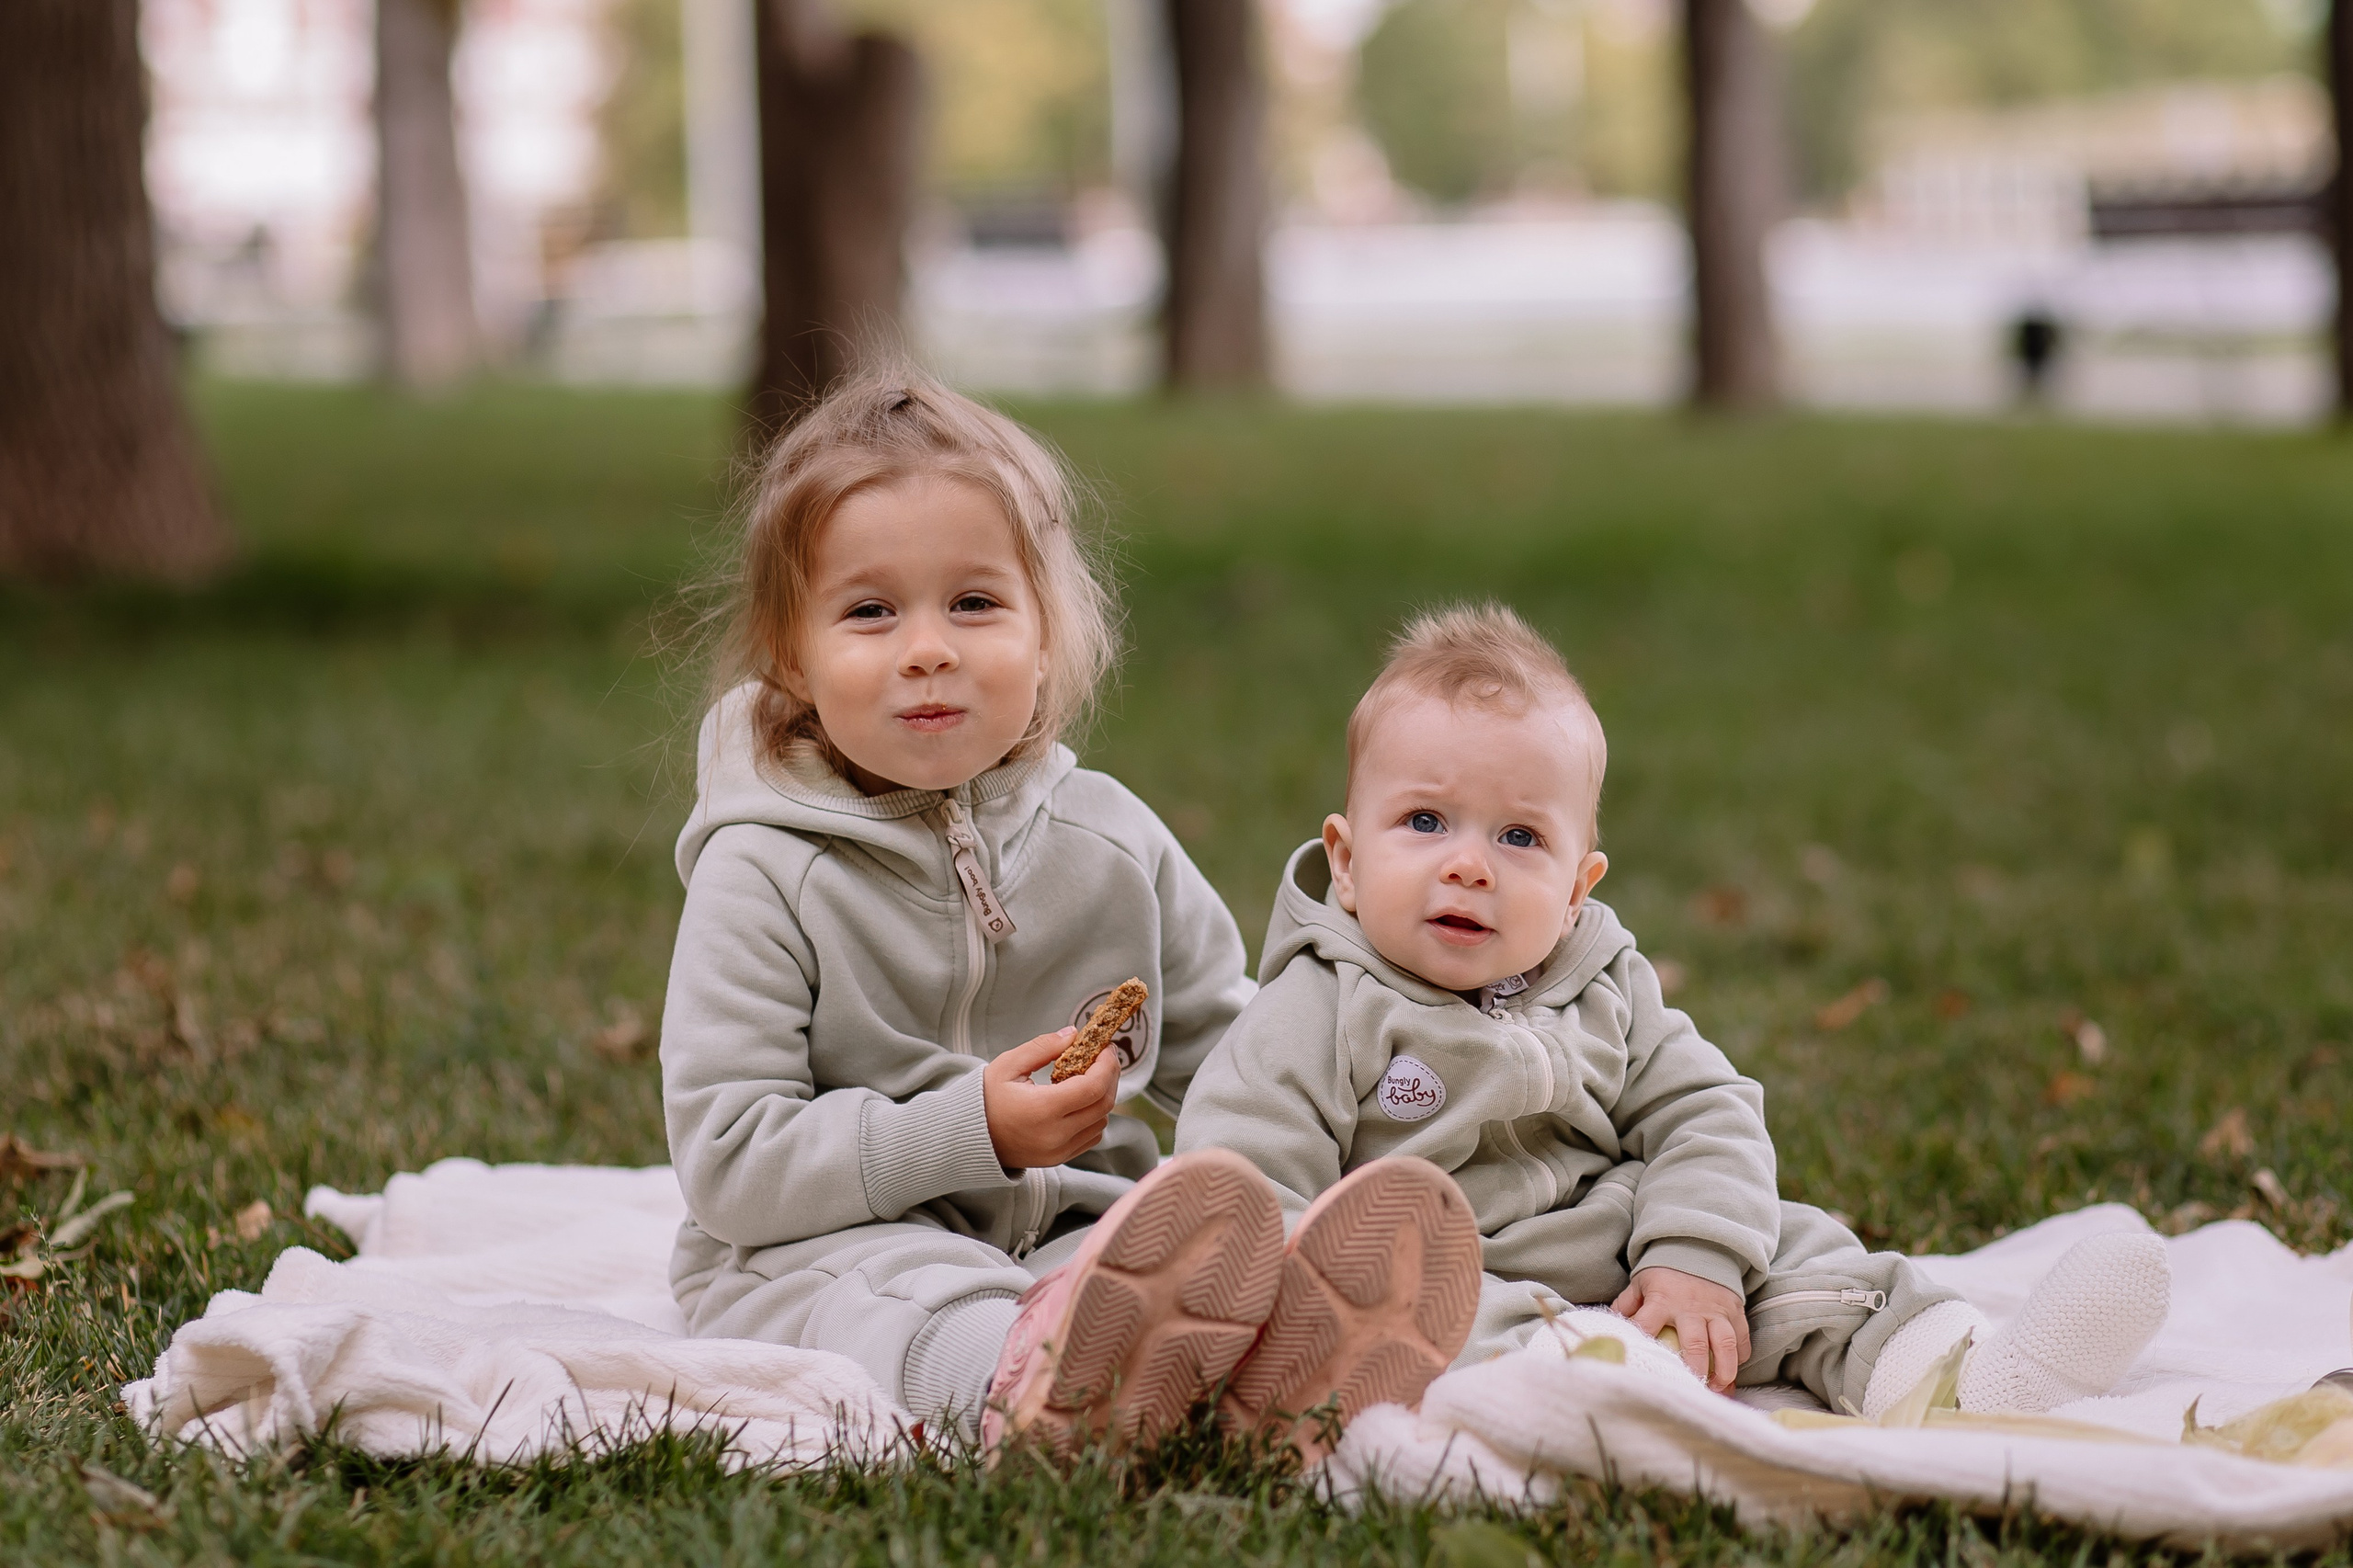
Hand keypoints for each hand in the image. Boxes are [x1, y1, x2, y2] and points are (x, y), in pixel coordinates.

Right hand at [982, 1027, 1118, 1169]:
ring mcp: (1059, 1151)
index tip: (1106, 1047)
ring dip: (1103, 1096)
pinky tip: (1080, 1100)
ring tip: (1090, 1076)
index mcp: (1042, 1109)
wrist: (968, 1138)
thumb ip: (1042, 1047)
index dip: (1107, 1065)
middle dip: (1110, 1076)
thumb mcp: (1008, 1065)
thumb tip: (1073, 1033)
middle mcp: (1055, 1135)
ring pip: (1101, 1121)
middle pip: (1104, 1104)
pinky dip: (1094, 1116)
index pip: (1093, 1087)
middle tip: (1104, 1056)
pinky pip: (1092, 1136)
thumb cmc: (985, 1099)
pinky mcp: (1059, 1159)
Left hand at [1612, 1266, 1750, 1392]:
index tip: (1643, 1368)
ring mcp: (1715, 1308)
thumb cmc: (1664, 1274)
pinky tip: (1733, 1372)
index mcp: (1661, 1299)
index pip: (1646, 1324)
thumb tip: (1611, 1327)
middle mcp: (1690, 1306)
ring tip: (1720, 1389)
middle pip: (1695, 1343)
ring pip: (1725, 1342)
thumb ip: (1627, 1305)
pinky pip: (1742, 1337)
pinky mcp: (1734, 1310)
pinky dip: (1739, 1356)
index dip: (1642, 1345)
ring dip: (1724, 1369)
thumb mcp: (1640, 1283)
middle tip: (1694, 1389)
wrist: (1695, 1247)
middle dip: (1696, 1370)